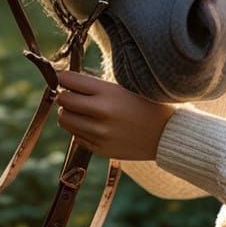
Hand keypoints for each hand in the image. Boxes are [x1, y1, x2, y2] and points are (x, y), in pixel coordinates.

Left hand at [55, 70, 175, 160]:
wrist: (166, 134)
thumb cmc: (145, 104)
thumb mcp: (122, 87)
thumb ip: (94, 86)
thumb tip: (64, 81)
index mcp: (107, 92)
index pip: (69, 81)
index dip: (60, 77)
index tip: (60, 77)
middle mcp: (101, 113)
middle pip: (62, 101)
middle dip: (63, 96)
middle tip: (70, 94)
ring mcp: (100, 134)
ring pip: (65, 120)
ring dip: (68, 113)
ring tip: (80, 111)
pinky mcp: (101, 149)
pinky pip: (76, 137)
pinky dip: (79, 130)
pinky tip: (93, 125)